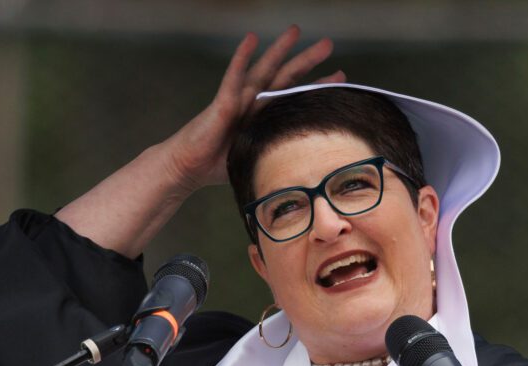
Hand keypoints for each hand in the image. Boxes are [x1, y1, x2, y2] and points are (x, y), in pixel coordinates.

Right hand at [163, 26, 345, 191]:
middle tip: (328, 44)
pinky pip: (234, 77)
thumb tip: (303, 174)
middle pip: (285, 77)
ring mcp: (238, 101)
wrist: (188, 168)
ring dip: (279, 50)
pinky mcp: (223, 103)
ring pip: (263, 70)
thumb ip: (275, 158)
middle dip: (306, 60)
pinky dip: (241, 57)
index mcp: (263, 117)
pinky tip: (251, 38)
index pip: (295, 97)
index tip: (340, 77)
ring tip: (295, 30)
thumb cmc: (216, 166)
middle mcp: (253, 104)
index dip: (317, 87)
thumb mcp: (256, 161)